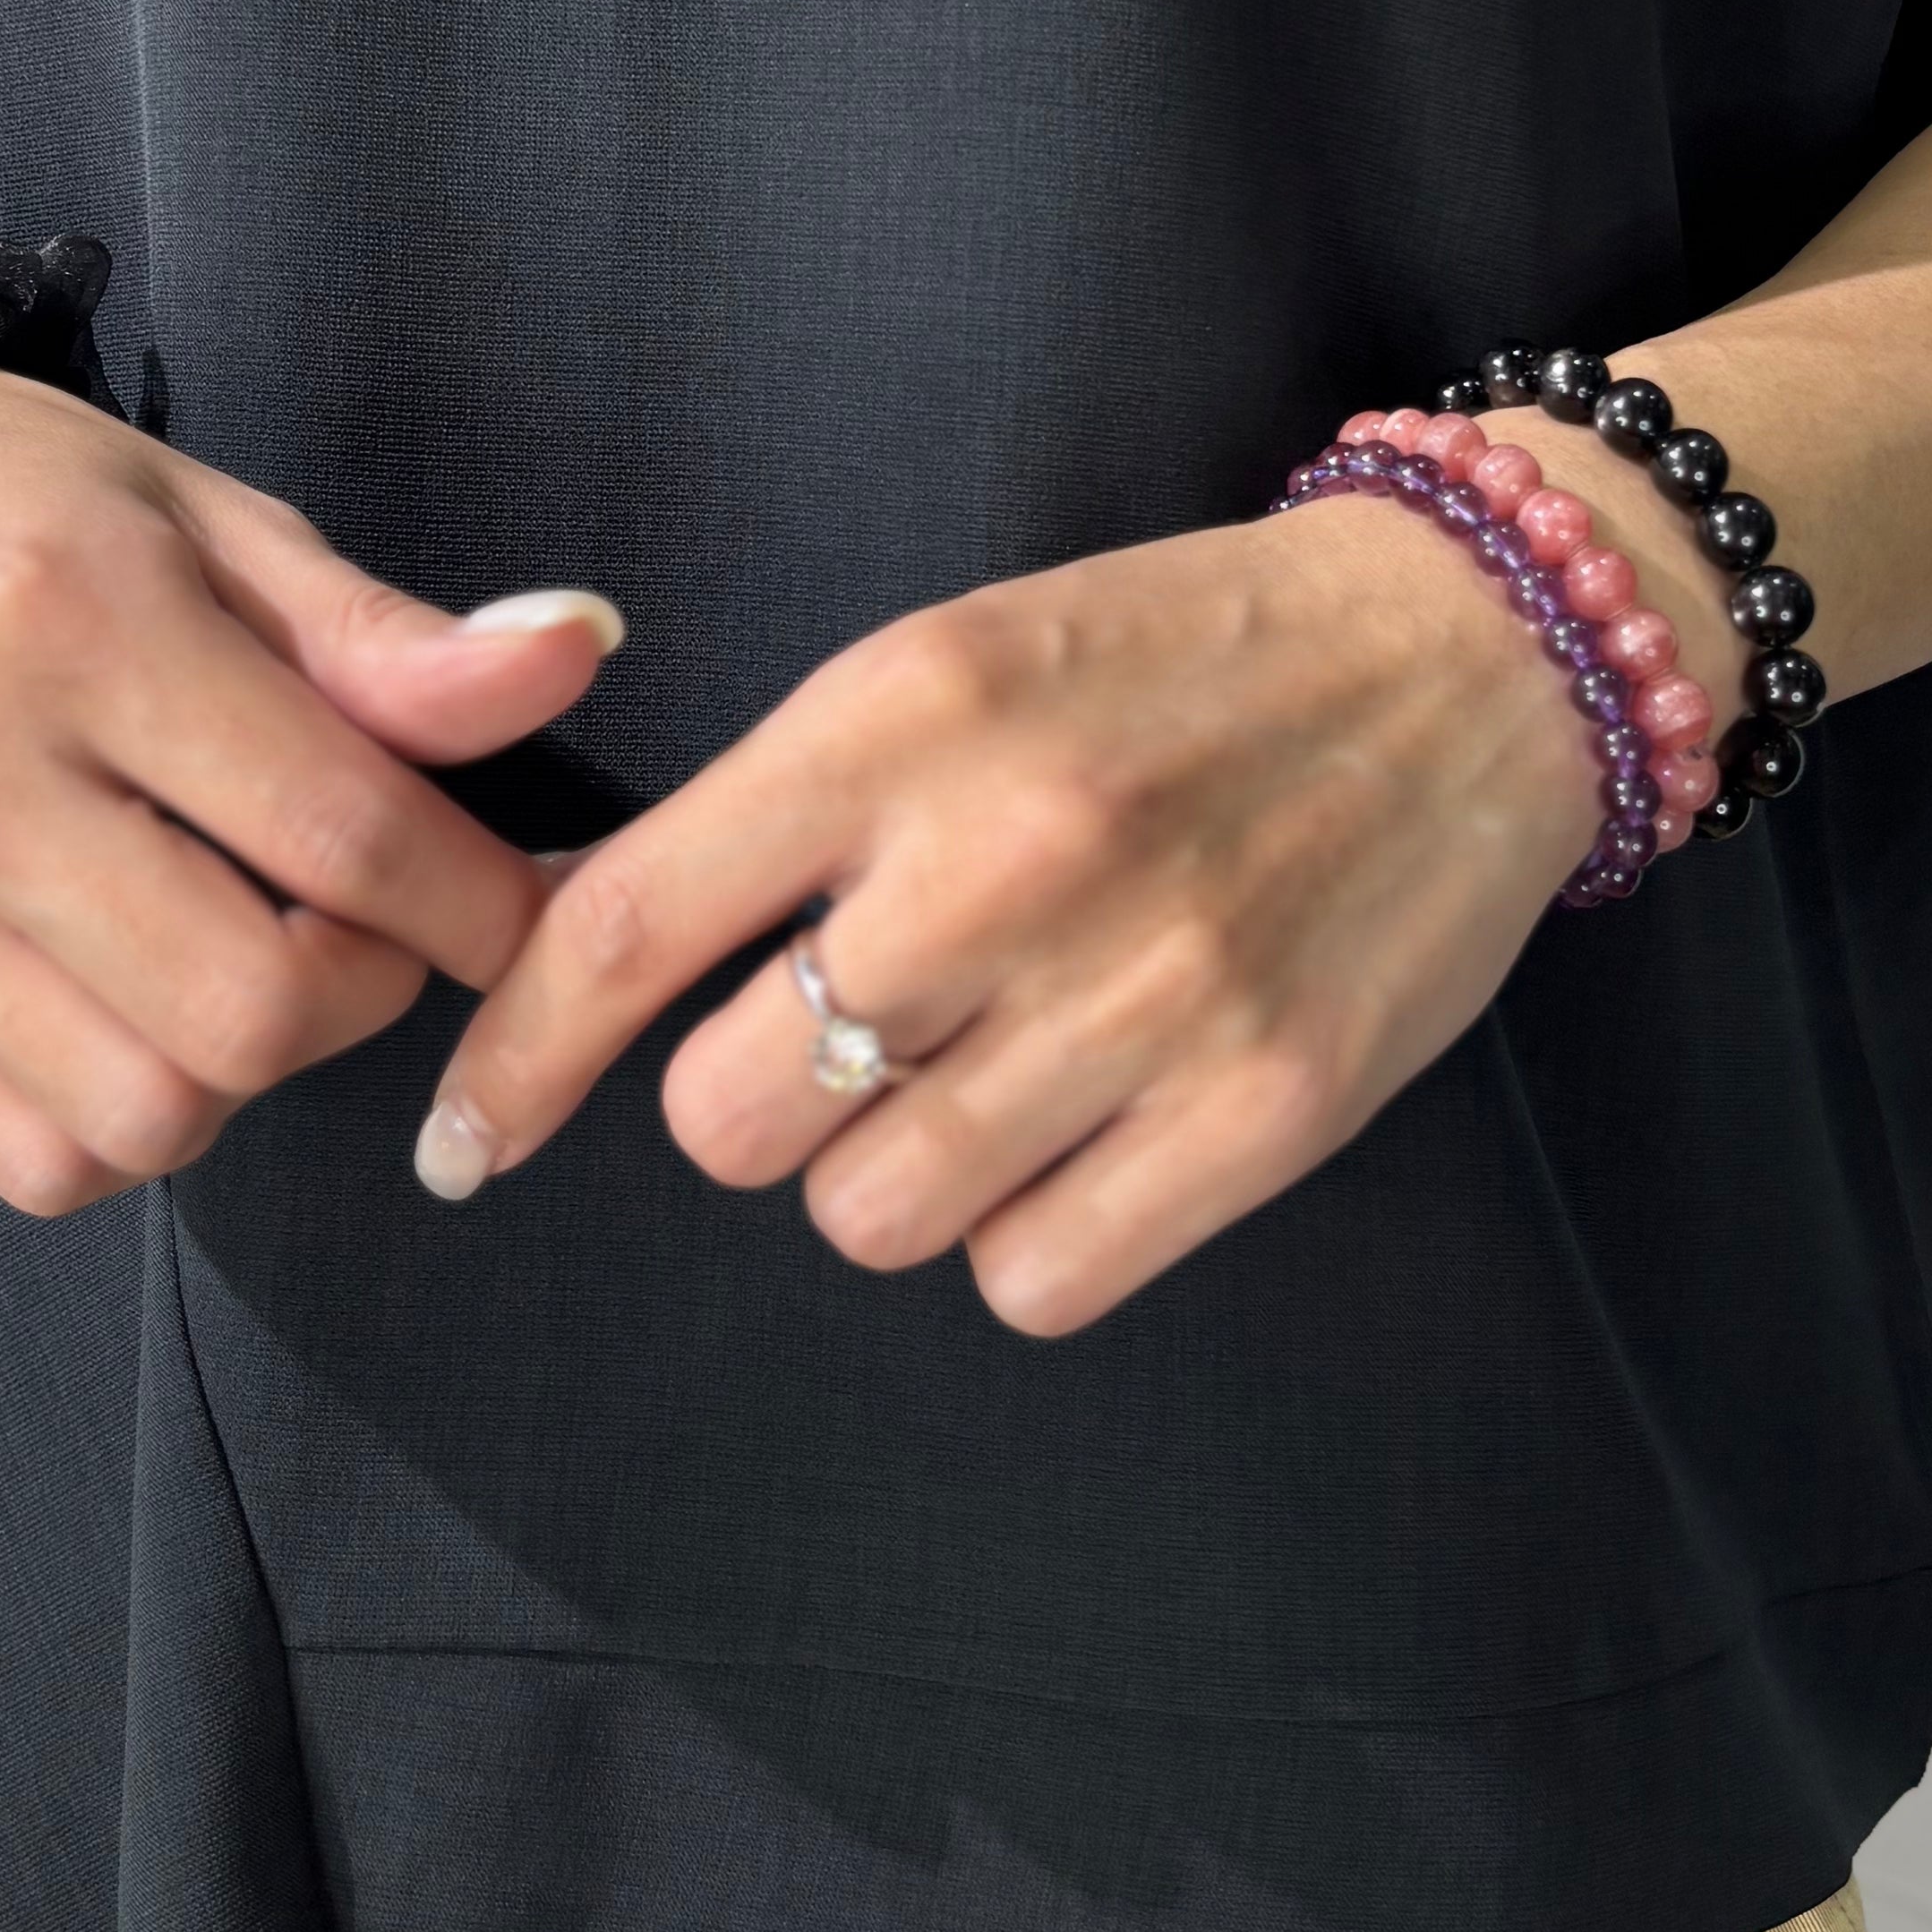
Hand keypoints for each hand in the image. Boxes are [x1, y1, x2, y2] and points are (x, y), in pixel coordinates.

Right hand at [0, 349, 621, 1215]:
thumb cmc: (29, 500)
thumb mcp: (220, 520)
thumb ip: (390, 638)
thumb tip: (580, 655)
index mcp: (77, 619)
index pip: (341, 834)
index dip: (481, 904)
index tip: (525, 907)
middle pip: (247, 1011)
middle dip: (365, 992)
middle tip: (369, 922)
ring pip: (144, 1114)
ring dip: (246, 1071)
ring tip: (247, 959)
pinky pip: (32, 1158)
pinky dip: (129, 1126)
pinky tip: (142, 1014)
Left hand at [417, 490, 1617, 1334]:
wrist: (1467, 654)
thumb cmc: (1176, 661)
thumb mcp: (949, 665)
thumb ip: (779, 807)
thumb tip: (578, 950)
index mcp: (902, 714)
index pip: (630, 922)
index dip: (513, 1060)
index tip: (464, 1142)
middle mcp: (1007, 853)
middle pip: (729, 1114)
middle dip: (751, 1104)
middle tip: (844, 1044)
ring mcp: (1144, 989)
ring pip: (872, 1215)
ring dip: (893, 1176)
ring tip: (989, 1075)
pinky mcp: (1266, 1105)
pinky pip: (1034, 1277)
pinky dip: (1028, 1239)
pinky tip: (1082, 1136)